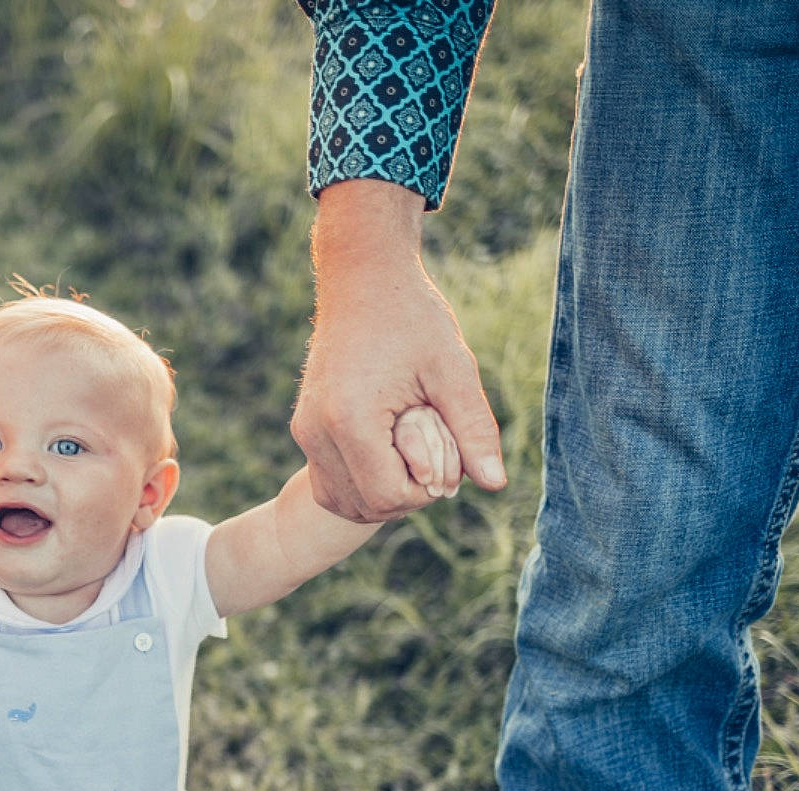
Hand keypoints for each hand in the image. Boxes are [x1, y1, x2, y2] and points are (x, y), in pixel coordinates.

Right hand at [292, 181, 504, 522]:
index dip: (426, 491)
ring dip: (381, 495)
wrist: (362, 277)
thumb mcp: (454, 369)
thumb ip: (473, 429)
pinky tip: (389, 455)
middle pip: (364, 506)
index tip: (447, 456)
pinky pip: (328, 483)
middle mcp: (317, 431)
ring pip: (341, 501)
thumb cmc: (413, 316)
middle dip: (406, 496)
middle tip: (434, 455)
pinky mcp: (303, 426)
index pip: (389, 496)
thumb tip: (495, 484)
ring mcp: (305, 430)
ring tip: (411, 454)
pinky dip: (359, 485)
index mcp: (351, 419)